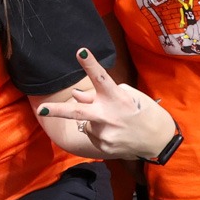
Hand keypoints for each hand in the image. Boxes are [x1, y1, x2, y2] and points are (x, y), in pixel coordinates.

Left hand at [35, 48, 176, 160]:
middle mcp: (109, 116)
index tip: (80, 51)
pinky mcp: (104, 147)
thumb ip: (99, 94)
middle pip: (78, 112)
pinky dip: (98, 130)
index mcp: (117, 98)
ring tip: (114, 122)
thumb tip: (76, 96)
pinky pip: (92, 133)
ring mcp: (105, 134)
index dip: (90, 65)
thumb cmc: (143, 112)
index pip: (102, 78)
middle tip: (41, 110)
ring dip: (93, 118)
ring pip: (86, 121)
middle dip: (57, 110)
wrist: (159, 141)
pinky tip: (114, 132)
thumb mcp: (128, 96)